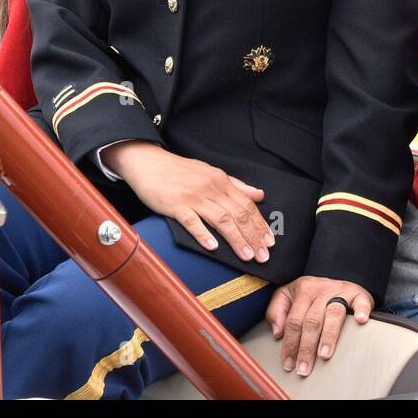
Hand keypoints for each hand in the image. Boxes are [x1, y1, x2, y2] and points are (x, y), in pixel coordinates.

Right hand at [105, 141, 273, 263]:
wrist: (148, 162)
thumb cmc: (179, 170)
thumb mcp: (210, 172)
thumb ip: (236, 185)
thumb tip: (259, 195)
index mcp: (221, 180)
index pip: (247, 204)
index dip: (260, 224)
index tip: (269, 241)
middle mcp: (211, 187)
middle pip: (238, 214)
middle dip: (253, 236)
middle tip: (263, 255)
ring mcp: (193, 196)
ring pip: (221, 219)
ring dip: (236, 239)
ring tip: (247, 255)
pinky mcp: (175, 205)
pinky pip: (192, 221)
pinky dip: (204, 234)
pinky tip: (213, 247)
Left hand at [266, 275, 372, 376]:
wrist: (338, 277)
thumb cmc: (312, 293)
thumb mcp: (288, 294)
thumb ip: (276, 311)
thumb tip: (277, 333)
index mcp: (302, 290)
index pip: (293, 321)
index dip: (290, 344)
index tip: (289, 364)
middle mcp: (321, 290)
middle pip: (312, 321)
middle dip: (306, 348)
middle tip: (304, 368)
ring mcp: (341, 291)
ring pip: (333, 314)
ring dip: (328, 336)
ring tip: (324, 355)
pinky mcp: (358, 294)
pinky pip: (361, 301)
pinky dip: (361, 311)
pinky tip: (359, 321)